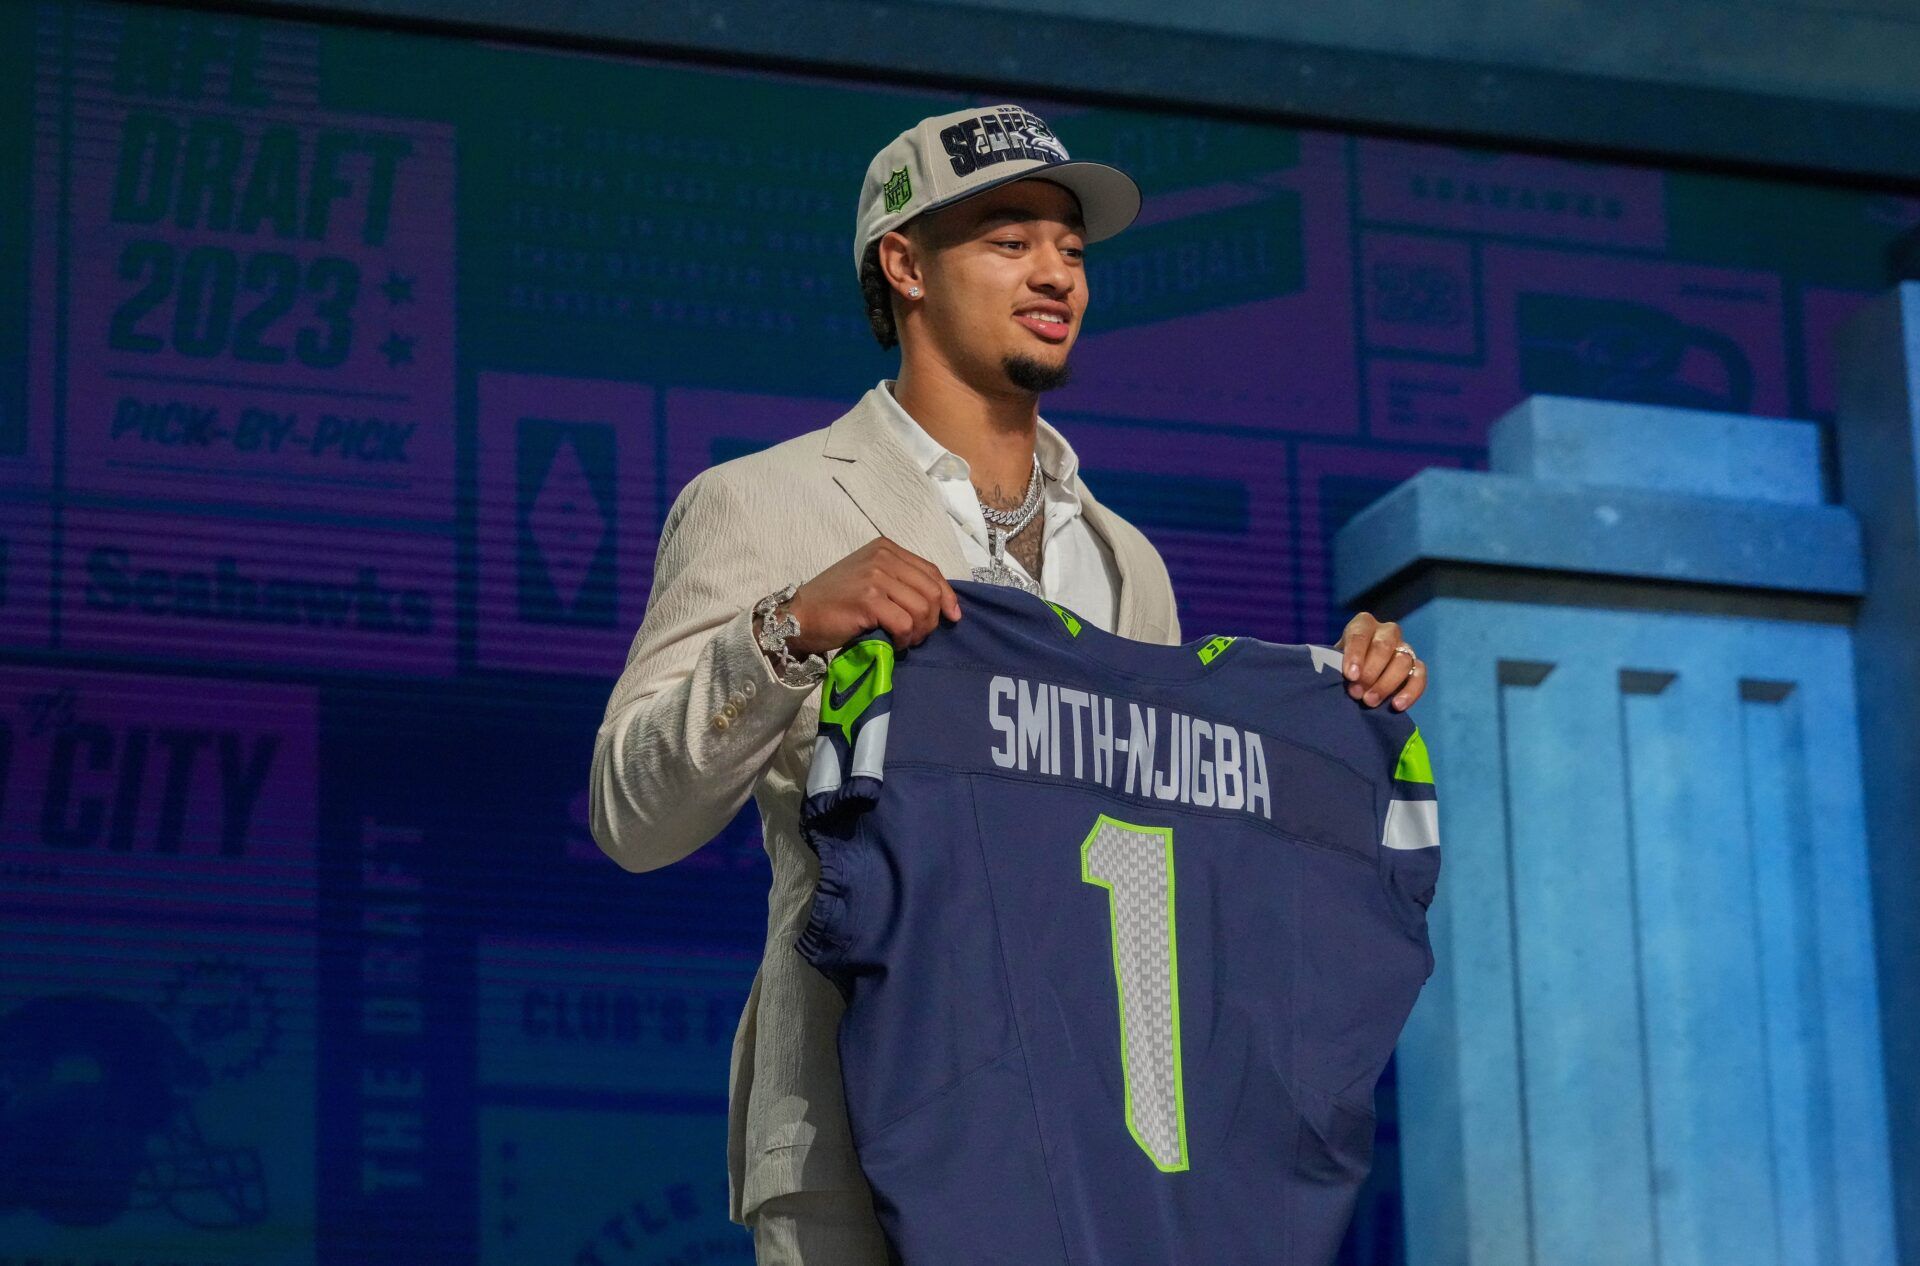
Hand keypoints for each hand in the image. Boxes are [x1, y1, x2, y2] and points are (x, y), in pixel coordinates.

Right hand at [787, 537, 961, 655]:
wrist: (798, 616)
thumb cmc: (835, 603)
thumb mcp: (870, 580)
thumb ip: (900, 582)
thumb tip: (939, 602)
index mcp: (885, 548)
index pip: (931, 571)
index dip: (947, 596)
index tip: (953, 617)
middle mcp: (882, 556)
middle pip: (931, 591)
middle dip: (932, 619)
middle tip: (918, 636)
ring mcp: (875, 576)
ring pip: (922, 608)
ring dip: (919, 632)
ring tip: (904, 641)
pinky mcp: (869, 599)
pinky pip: (905, 623)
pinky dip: (905, 638)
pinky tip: (894, 643)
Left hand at [1340, 613, 1425, 710]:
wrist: (1355, 682)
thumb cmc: (1340, 668)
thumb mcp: (1333, 662)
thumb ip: (1334, 664)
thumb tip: (1337, 675)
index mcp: (1363, 624)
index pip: (1360, 633)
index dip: (1356, 654)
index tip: (1350, 675)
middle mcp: (1386, 632)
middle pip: (1384, 646)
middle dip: (1370, 672)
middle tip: (1356, 693)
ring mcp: (1404, 648)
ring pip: (1402, 661)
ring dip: (1386, 684)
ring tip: (1369, 702)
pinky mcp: (1416, 667)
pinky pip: (1420, 676)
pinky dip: (1410, 692)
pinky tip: (1397, 705)